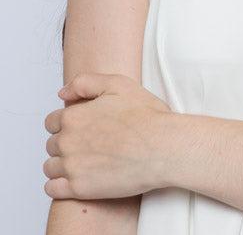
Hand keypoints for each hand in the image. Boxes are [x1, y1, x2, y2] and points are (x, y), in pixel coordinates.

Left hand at [44, 73, 174, 199]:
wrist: (163, 147)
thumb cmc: (146, 115)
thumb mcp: (117, 84)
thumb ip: (84, 82)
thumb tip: (61, 94)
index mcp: (73, 115)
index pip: (51, 121)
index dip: (66, 123)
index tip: (82, 128)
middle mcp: (67, 141)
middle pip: (51, 144)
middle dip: (66, 143)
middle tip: (88, 145)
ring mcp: (72, 166)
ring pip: (50, 167)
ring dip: (62, 164)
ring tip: (84, 163)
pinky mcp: (79, 189)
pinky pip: (52, 189)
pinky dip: (59, 185)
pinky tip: (77, 179)